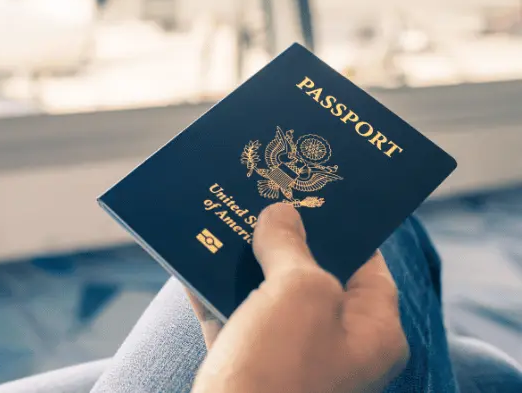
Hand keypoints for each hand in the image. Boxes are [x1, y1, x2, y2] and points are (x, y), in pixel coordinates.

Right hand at [189, 203, 408, 392]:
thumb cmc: (280, 370)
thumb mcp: (298, 292)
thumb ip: (291, 246)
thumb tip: (280, 215)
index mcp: (372, 333)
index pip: (368, 266)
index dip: (342, 226)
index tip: (313, 193)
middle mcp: (335, 348)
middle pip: (310, 278)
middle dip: (282, 239)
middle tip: (260, 198)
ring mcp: (289, 361)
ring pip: (265, 296)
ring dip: (242, 261)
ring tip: (222, 219)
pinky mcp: (245, 370)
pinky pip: (230, 318)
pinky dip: (212, 291)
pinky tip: (191, 260)